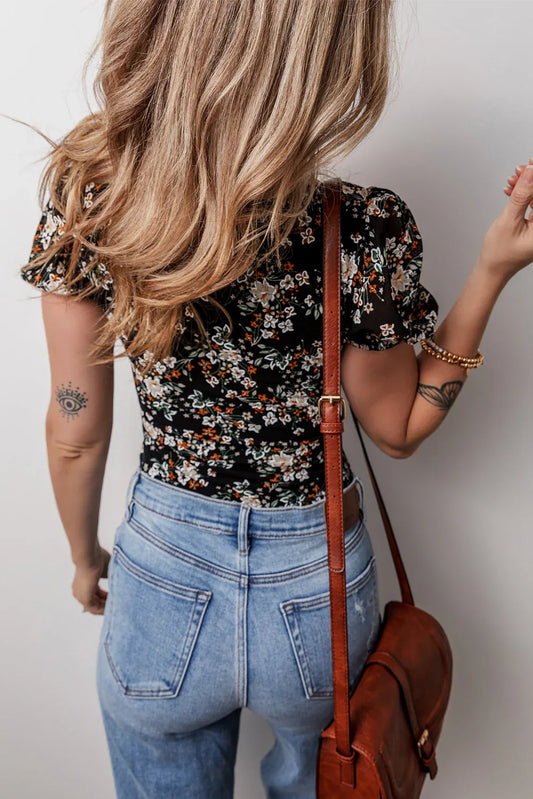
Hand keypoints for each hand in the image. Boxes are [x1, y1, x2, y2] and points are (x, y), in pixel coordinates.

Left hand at [72, 543, 110, 614]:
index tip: (114, 597)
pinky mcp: (84, 598)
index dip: (105, 597)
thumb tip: (116, 581)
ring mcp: (81, 596)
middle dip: (106, 603)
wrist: (89, 556)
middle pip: (94, 602)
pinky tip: (112, 606)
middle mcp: (79, 591)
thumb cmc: (97, 558)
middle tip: (116, 603)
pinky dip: (103, 609)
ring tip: (116, 606)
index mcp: (83, 583)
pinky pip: (95, 609)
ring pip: (94, 607)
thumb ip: (109, 577)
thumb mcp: (105, 570)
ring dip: (105, 607)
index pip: (94, 594)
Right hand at [477, 158, 532, 281]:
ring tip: (513, 179)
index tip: (531, 163)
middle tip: (522, 169)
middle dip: (532, 180)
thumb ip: (521, 196)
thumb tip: (531, 173)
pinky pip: (532, 205)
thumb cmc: (499, 253)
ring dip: (526, 187)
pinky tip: (512, 190)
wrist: (492, 269)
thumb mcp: (509, 221)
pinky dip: (523, 196)